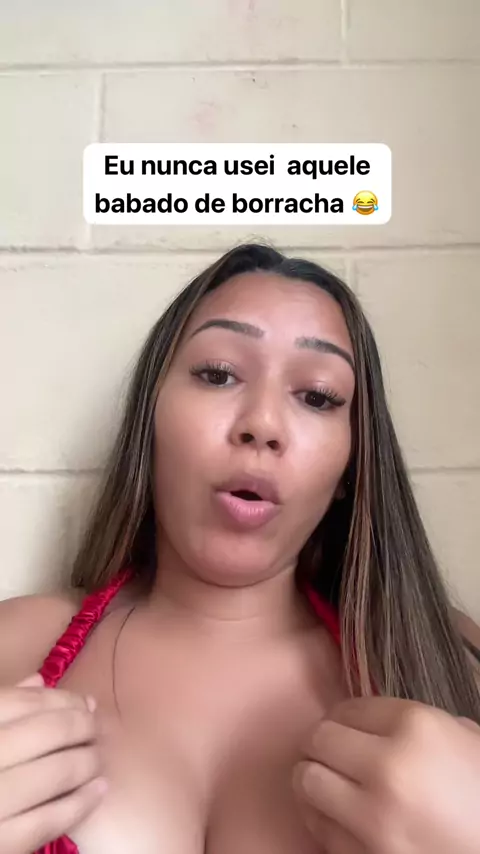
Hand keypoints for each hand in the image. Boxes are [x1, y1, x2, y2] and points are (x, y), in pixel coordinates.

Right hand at [0, 673, 106, 853]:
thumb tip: (38, 682)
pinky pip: (46, 822)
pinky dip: (79, 804)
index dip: (59, 699)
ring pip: (52, 774)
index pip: (18, 702)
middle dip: (79, 727)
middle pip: (42, 733)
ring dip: (85, 761)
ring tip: (97, 756)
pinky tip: (97, 790)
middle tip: (95, 728)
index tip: (85, 702)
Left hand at [293, 696, 479, 853]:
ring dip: (312, 778)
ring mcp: (373, 816)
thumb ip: (417, 724)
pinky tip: (335, 816)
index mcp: (415, 726)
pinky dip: (322, 819)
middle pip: (320, 738)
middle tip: (327, 752)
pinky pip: (320, 829)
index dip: (343, 716)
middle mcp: (388, 765)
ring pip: (307, 780)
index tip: (344, 726)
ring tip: (324, 781)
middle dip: (321, 743)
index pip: (349, 708)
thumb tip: (373, 723)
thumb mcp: (464, 738)